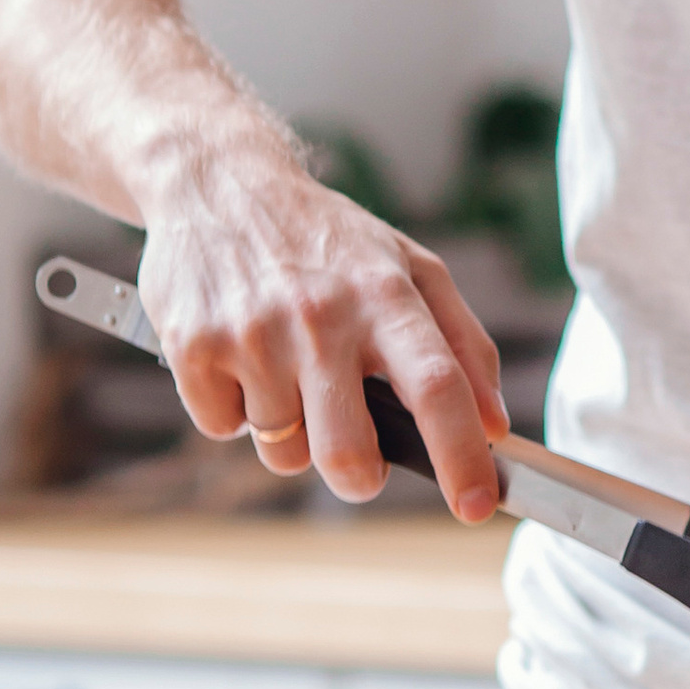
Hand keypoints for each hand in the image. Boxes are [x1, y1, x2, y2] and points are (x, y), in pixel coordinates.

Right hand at [138, 148, 508, 513]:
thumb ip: (464, 343)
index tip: (475, 506)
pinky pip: (224, 428)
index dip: (461, 456)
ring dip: (292, 432)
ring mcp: (253, 334)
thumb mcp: (410, 266)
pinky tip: (243, 358)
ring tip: (290, 370)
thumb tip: (495, 424)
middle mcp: (321, 317)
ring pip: (283, 451)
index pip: (437, 388)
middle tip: (359, 462)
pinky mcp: (194, 347)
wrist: (219, 182)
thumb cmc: (327, 238)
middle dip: (360, 478)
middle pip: (348, 454)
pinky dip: (236, 410)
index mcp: (385, 295)